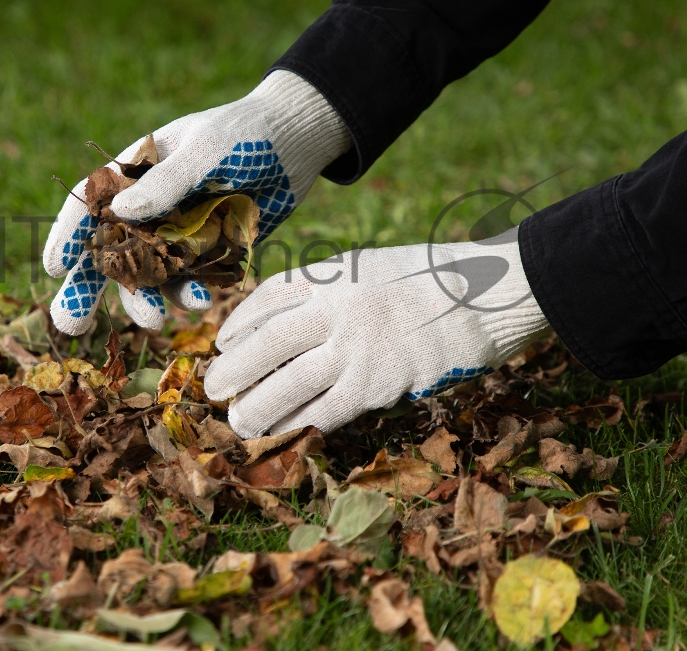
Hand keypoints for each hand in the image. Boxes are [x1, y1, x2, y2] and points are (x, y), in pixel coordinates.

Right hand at [43, 70, 350, 334]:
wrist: (294, 144)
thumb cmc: (245, 133)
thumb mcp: (207, 150)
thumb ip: (168, 181)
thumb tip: (121, 211)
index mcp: (137, 172)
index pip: (92, 204)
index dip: (70, 235)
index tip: (54, 267)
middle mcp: (151, 207)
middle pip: (111, 251)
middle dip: (90, 289)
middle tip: (71, 326)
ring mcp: (179, 232)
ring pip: (150, 275)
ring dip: (146, 299)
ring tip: (153, 321)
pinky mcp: (209, 251)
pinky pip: (191, 280)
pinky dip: (190, 294)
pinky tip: (201, 301)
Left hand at [204, 228, 549, 437]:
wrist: (487, 294)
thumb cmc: (433, 279)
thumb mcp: (373, 267)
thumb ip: (333, 290)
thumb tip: (295, 322)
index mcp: (333, 273)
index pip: (268, 297)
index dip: (239, 321)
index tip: (223, 340)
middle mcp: (336, 307)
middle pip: (268, 343)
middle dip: (234, 368)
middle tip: (212, 389)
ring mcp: (356, 346)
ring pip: (289, 383)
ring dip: (258, 407)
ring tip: (237, 423)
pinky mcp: (379, 383)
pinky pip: (326, 409)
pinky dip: (301, 424)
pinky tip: (285, 434)